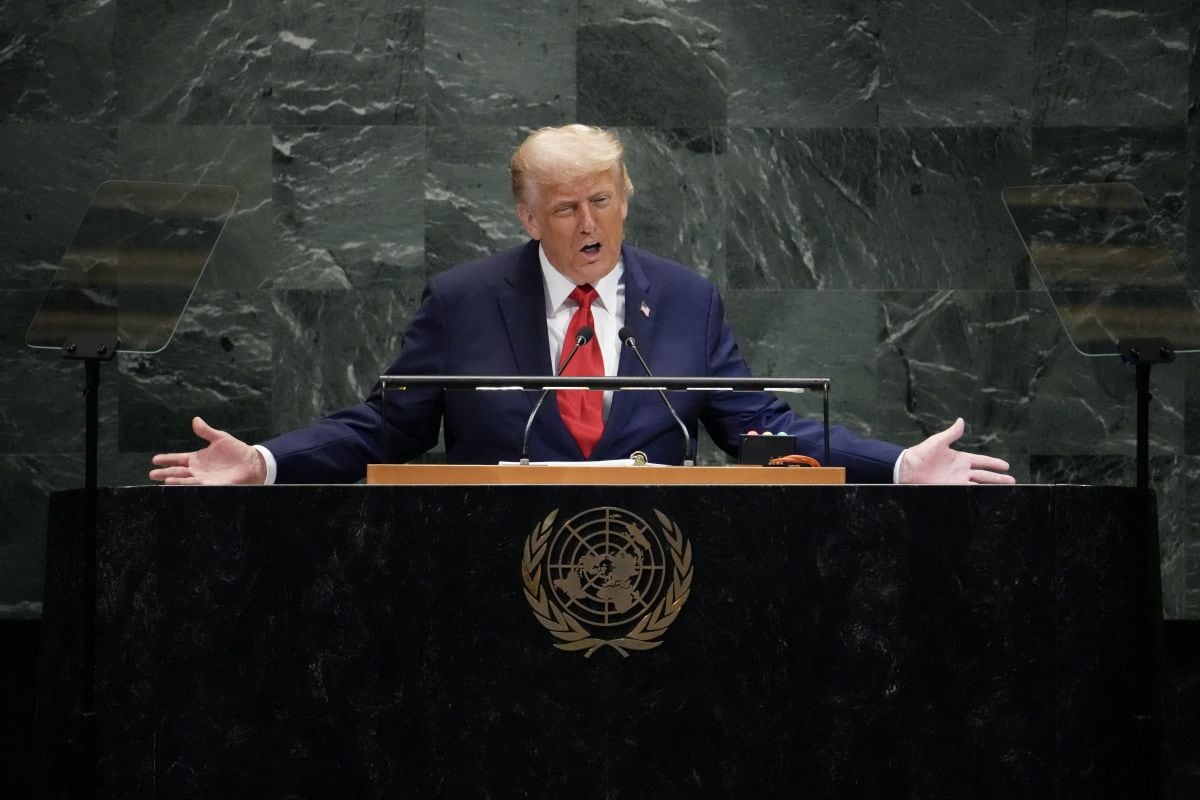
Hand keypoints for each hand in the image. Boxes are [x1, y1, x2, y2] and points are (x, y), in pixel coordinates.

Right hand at [149, 416, 266, 485]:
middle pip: (178, 471)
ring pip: (186, 480)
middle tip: (152, 475)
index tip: (155, 460)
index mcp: (197, 458)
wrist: (252, 462)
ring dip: (175, 480)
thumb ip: (206, 431)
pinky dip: (190, 486)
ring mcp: (205, 478)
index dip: (167, 459)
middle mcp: (198, 470)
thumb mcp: (220, 438)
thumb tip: (195, 420)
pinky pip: (199, 487)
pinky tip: (182, 486)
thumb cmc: (236, 450)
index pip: (178, 459)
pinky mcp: (214, 485)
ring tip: (164, 480)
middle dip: (165, 472)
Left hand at [897, 417, 1014, 484]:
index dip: (993, 463)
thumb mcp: (938, 441)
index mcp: (960, 459)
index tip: (1006, 466)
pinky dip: (977, 494)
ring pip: (979, 485)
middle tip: (1012, 481)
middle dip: (998, 478)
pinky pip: (967, 492)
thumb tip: (961, 420)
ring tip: (1006, 489)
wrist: (907, 468)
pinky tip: (986, 498)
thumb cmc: (921, 453)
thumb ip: (951, 433)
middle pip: (984, 475)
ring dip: (991, 487)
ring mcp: (956, 481)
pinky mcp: (950, 489)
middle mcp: (961, 471)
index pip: (981, 461)